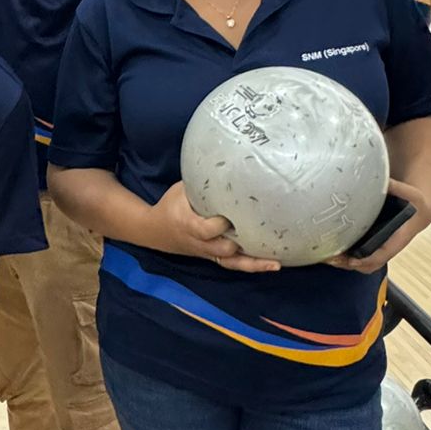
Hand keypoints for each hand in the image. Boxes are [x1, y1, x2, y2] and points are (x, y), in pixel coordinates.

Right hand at [150, 181, 279, 273]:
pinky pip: (233, 265)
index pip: (206, 230)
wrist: (154, 231)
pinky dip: (252, 266)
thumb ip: (200, 182)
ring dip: (253, 263)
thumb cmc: (171, 205)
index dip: (220, 225)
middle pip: (222, 249)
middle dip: (241, 243)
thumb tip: (228, 163)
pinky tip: (272, 264)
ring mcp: (207, 253)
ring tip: (276, 262)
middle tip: (262, 232)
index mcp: (188, 224)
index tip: (231, 215)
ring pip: (231, 263)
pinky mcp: (213, 258)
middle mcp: (199, 243)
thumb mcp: (180, 189)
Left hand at [331, 178, 430, 273]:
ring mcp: (380, 248)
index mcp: (398, 238)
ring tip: (325, 256)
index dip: (367, 259)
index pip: (382, 255)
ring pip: (361, 264)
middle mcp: (388, 247)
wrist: (419, 212)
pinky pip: (358, 258)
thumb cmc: (414, 203)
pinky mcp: (372, 245)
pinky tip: (329, 249)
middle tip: (332, 258)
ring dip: (344, 263)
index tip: (352, 260)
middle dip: (350, 264)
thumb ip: (396, 187)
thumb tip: (381, 180)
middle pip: (368, 265)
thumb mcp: (411, 194)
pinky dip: (344, 257)